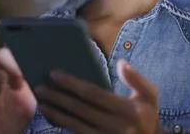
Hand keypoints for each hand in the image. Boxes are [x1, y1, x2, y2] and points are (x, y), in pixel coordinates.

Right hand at [0, 48, 36, 133]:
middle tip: (18, 81)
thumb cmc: (27, 124)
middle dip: (8, 63)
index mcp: (18, 73)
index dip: (22, 57)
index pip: (18, 53)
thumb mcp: (40, 105)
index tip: (29, 70)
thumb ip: (43, 88)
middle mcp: (0, 74)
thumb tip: (52, 73)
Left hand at [35, 59, 162, 133]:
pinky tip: (52, 115)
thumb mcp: (149, 96)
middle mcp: (116, 126)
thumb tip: (121, 62)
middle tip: (40, 87)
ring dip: (56, 112)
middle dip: (58, 97)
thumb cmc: (146, 116)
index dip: (72, 84)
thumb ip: (136, 79)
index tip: (55, 74)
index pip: (94, 94)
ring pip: (75, 124)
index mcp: (128, 110)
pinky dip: (63, 124)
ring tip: (42, 102)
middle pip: (80, 109)